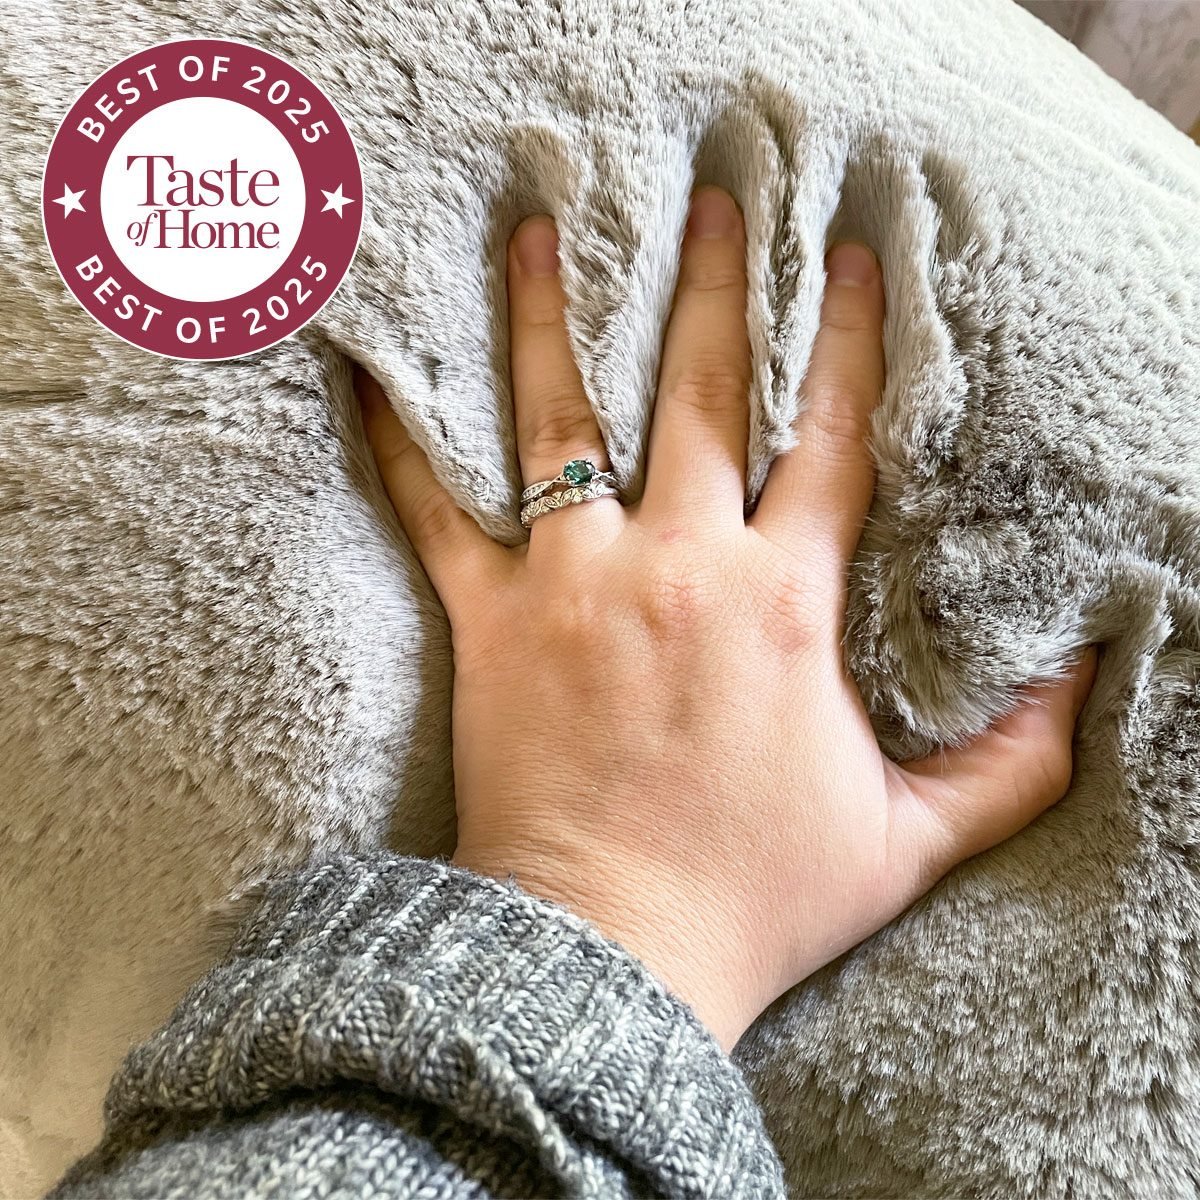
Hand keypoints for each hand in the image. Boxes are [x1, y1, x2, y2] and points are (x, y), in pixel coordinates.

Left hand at [356, 185, 1095, 1051]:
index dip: (848, 343)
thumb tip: (1085, 685)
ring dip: (552, 315)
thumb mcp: (910, 839)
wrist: (610, 957)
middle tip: (716, 199)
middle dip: (714, 285)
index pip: (829, 438)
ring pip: (559, 417)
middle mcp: (678, 564)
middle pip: (700, 390)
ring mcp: (574, 583)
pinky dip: (398, 443)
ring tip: (542, 227)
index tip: (853, 261)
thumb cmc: (755, 900)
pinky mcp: (489, 622)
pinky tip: (369, 374)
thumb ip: (1011, 762)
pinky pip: (432, 513)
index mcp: (783, 602)